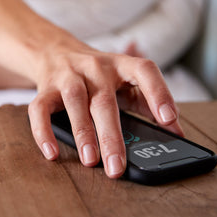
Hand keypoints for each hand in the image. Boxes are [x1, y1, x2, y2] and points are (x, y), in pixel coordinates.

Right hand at [27, 45, 183, 178]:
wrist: (55, 51)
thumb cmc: (98, 74)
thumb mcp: (125, 80)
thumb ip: (148, 103)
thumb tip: (176, 133)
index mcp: (120, 64)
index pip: (144, 70)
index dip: (158, 92)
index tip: (169, 119)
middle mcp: (95, 67)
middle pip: (104, 100)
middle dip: (111, 135)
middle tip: (118, 165)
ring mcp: (68, 76)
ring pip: (74, 102)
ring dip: (83, 132)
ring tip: (90, 160)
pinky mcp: (45, 88)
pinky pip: (39, 109)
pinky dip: (43, 132)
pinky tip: (52, 152)